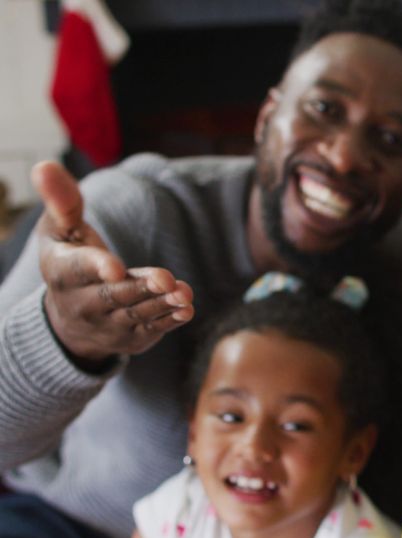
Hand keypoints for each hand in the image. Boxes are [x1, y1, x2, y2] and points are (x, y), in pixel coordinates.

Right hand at [32, 161, 193, 366]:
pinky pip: (151, 330)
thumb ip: (62, 201)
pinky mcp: (130, 338)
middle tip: (166, 278)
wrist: (69, 318)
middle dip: (140, 287)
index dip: (97, 267)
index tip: (115, 267)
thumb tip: (46, 165)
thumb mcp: (59, 230)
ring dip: (161, 304)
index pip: (78, 270)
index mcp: (62, 273)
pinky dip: (169, 321)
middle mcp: (82, 303)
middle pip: (114, 295)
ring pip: (136, 314)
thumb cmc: (68, 257)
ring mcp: (107, 325)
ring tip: (183, 293)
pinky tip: (186, 310)